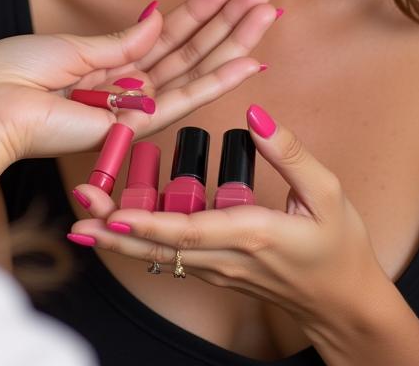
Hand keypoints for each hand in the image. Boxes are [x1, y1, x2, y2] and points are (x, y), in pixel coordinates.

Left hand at [0, 0, 277, 167]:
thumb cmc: (15, 72)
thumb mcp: (70, 45)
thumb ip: (121, 39)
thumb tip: (156, 14)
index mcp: (109, 61)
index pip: (167, 34)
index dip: (201, 11)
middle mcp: (128, 85)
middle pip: (191, 49)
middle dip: (230, 22)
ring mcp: (134, 106)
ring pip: (198, 69)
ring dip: (235, 41)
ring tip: (270, 14)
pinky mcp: (134, 124)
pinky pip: (185, 97)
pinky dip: (220, 79)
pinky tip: (250, 61)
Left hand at [68, 104, 386, 334]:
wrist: (343, 303)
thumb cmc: (339, 247)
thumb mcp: (327, 192)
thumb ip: (289, 153)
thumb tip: (255, 114)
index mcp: (251, 233)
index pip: (190, 230)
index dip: (149, 221)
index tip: (114, 213)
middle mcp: (225, 255)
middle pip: (159, 248)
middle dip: (114, 232)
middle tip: (75, 216)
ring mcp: (217, 267)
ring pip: (158, 255)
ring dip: (119, 239)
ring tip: (82, 219)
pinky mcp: (214, 269)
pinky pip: (171, 256)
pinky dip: (141, 241)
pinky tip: (117, 225)